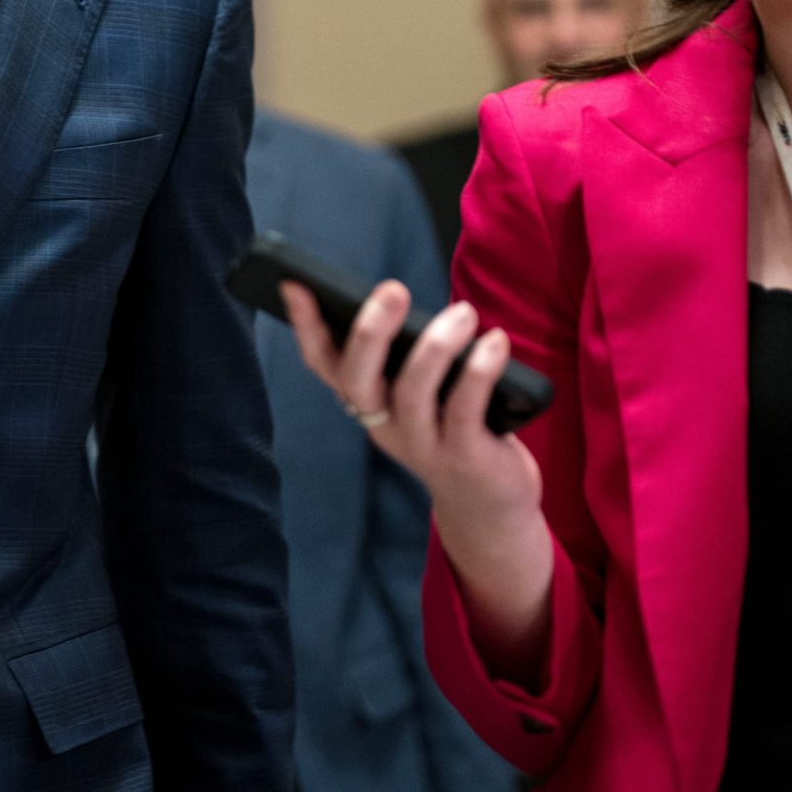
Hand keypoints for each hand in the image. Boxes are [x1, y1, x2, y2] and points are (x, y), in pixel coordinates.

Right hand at [282, 281, 553, 675]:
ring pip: (413, 392)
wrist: (487, 508)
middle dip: (370, 332)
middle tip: (392, 289)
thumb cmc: (452, 432)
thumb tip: (402, 302)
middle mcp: (384, 426)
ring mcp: (422, 444)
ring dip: (437, 346)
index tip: (296, 284)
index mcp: (366, 405)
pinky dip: (480, 370)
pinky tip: (495, 342)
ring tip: (462, 312)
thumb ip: (407, 360)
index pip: (324, 365)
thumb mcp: (419, 397)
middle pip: (359, 379)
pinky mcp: (464, 456)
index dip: (305, 326)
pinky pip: (465, 408)